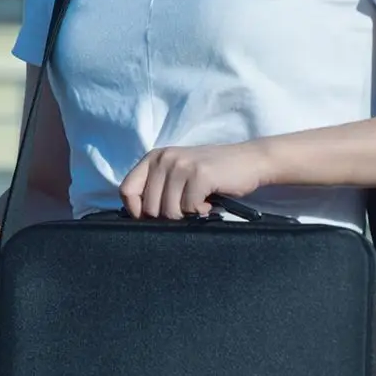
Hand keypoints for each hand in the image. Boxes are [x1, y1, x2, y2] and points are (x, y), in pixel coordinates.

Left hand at [119, 142, 269, 219]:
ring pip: (168, 211)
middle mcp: (164, 158)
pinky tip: (209, 202)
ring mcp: (181, 165)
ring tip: (199, 203)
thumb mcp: (178, 173)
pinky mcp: (199, 175)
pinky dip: (200, 212)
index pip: (127, 190)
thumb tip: (139, 218)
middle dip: (167, 217)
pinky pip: (189, 209)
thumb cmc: (212, 173)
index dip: (136, 211)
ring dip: (186, 215)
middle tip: (186, 209)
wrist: (249, 161)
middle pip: (148, 207)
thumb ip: (157, 188)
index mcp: (154, 157)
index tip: (153, 218)